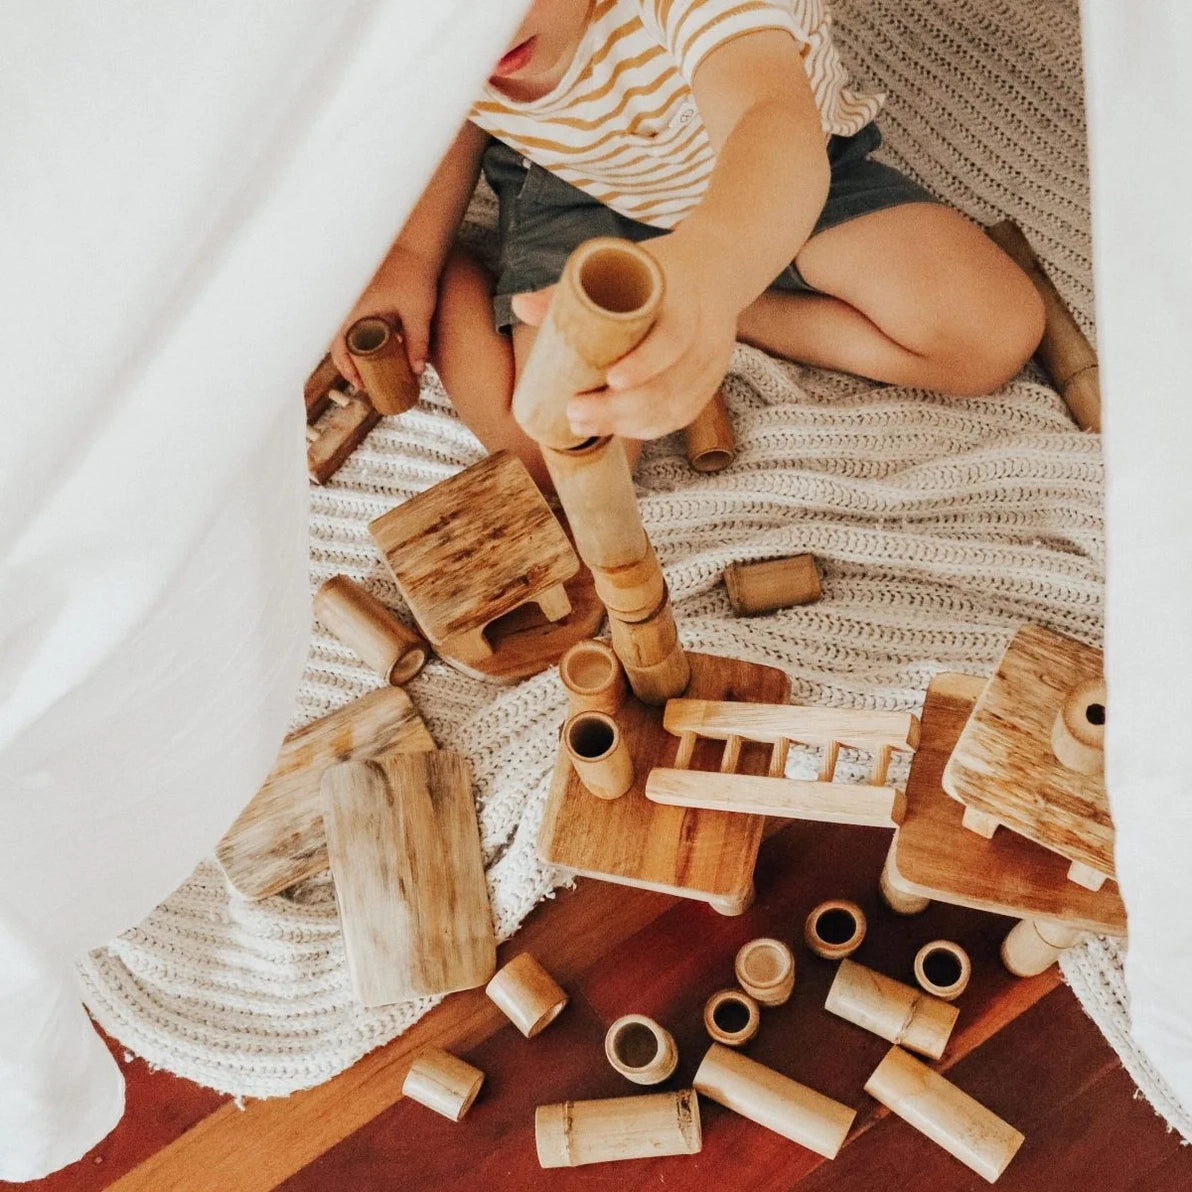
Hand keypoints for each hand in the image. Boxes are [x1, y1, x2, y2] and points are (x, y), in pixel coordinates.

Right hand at [331, 245, 438, 388]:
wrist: (416, 243)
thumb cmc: (416, 272)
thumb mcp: (418, 312)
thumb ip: (418, 342)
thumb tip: (417, 371)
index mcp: (354, 307)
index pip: (338, 346)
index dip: (345, 367)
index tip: (358, 382)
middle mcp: (349, 300)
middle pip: (338, 340)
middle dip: (348, 362)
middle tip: (362, 380)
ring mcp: (353, 294)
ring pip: (344, 328)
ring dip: (352, 348)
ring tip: (366, 366)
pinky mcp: (361, 289)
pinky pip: (352, 316)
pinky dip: (357, 332)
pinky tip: (369, 342)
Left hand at [511, 234, 739, 439]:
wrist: (715, 269)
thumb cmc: (660, 271)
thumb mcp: (624, 268)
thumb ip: (573, 289)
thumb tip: (520, 305)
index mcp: (687, 300)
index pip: (674, 338)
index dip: (645, 363)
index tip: (610, 379)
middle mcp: (706, 335)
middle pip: (669, 385)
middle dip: (621, 407)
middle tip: (575, 412)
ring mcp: (711, 364)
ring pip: (674, 407)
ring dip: (628, 424)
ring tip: (583, 424)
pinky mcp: (709, 384)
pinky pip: (680, 416)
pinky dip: (648, 427)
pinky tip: (617, 430)